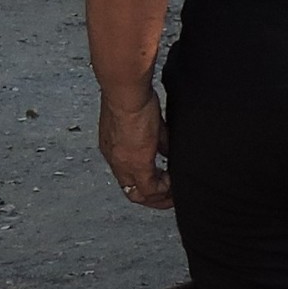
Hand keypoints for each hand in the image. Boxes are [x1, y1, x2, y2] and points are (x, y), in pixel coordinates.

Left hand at [98, 89, 172, 210]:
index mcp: (113, 147)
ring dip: (158, 198)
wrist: (126, 90)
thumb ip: (157, 140)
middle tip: (168, 198)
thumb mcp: (146, 121)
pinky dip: (165, 190)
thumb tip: (167, 151)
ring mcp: (124, 164)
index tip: (160, 183)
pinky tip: (174, 183)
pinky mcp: (138, 163)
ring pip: (139, 195)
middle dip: (151, 198)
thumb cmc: (130, 94)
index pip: (126, 175)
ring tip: (173, 195)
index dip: (144, 184)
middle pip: (131, 191)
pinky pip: (151, 189)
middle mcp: (115, 159)